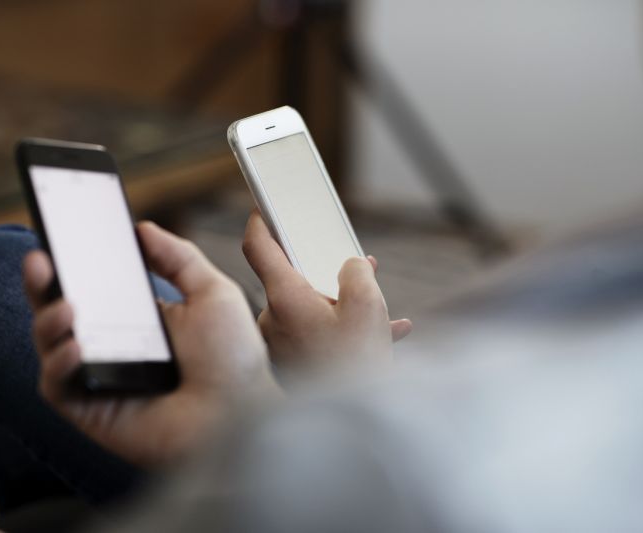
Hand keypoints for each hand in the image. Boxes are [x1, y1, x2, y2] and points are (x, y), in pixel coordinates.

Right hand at [23, 221, 274, 465]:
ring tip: (65, 306)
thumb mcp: (213, 293)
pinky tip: (76, 348)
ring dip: (47, 322)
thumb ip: (178, 257)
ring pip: (50, 347)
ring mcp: (99, 380)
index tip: (61, 237)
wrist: (243, 414)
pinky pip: (58, 387)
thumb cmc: (234, 360)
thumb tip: (142, 229)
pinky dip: (59, 365)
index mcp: (138, 320)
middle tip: (40, 259)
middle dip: (42, 285)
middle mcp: (113, 348)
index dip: (72, 264)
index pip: (93, 288)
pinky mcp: (91, 412)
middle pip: (60, 312)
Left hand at [242, 211, 411, 367]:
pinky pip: (315, 335)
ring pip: (309, 309)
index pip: (258, 248)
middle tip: (354, 265)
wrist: (353, 426)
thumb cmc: (356, 366)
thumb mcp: (367, 307)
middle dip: (325, 271)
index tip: (261, 208)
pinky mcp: (292, 364)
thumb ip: (357, 273)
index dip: (260, 222)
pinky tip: (384, 333)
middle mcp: (273, 320)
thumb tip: (351, 267)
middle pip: (292, 280)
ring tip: (379, 309)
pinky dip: (343, 330)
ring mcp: (280, 344)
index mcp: (284, 298)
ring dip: (341, 304)